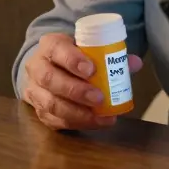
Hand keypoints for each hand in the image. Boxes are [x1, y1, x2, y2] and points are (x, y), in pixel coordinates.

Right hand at [22, 32, 142, 130]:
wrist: (50, 67)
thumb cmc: (74, 56)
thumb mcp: (88, 48)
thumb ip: (110, 54)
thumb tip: (134, 63)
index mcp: (50, 45)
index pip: (57, 49)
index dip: (72, 60)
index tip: (92, 69)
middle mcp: (37, 67)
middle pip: (50, 79)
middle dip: (76, 91)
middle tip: (99, 97)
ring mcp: (35, 91)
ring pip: (50, 104)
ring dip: (77, 112)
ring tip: (100, 115)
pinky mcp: (39, 111)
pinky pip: (55, 121)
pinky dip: (78, 123)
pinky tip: (96, 122)